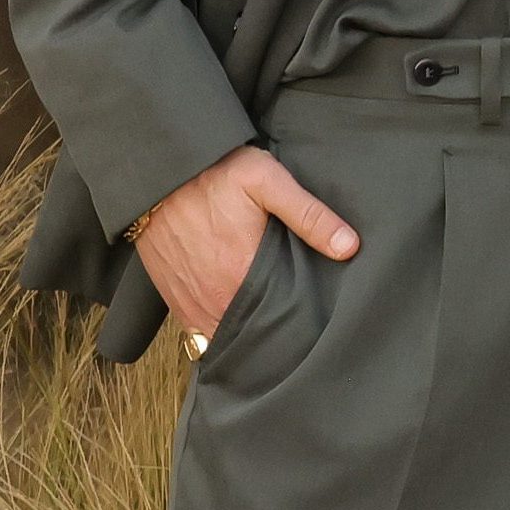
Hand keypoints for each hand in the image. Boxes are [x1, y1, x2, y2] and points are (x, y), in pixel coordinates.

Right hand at [133, 146, 358, 336]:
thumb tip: (348, 247)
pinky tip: (239, 317)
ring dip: (245, 332)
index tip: (314, 321)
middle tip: (298, 326)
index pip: (276, 319)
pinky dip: (218, 327)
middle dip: (273, 332)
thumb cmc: (218, 174)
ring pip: (223, 334)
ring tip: (271, 325)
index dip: (296, 324)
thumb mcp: (270, 182)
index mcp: (241, 275)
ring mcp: (189, 301)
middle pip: (251, 331)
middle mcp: (212, 298)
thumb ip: (310, 216)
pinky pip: (197, 329)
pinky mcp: (173, 297)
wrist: (161, 174)